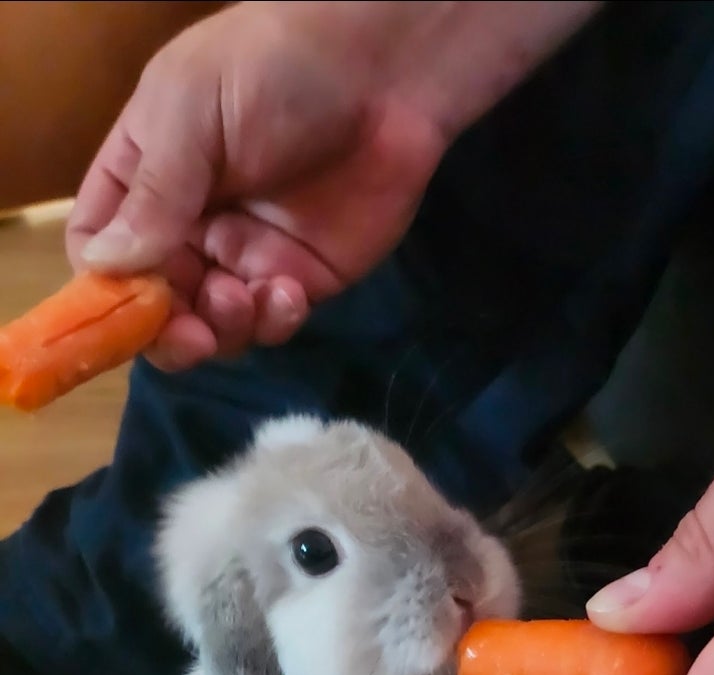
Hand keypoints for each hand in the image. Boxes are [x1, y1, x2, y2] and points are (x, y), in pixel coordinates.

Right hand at [66, 0, 600, 370]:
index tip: (124, 307)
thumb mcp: (193, 112)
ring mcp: (246, 254)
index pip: (99, 246)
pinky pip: (271, 323)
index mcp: (144, 175)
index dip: (103, 286)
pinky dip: (271, 323)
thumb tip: (103, 265)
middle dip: (165, 330)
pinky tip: (287, 294)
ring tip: (241, 298)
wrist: (382, 71)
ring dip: (220, 329)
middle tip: (190, 336)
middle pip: (153, 303)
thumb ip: (153, 193)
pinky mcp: (302, 277)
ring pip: (212, 325)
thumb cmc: (273, 67)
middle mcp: (188, 222)